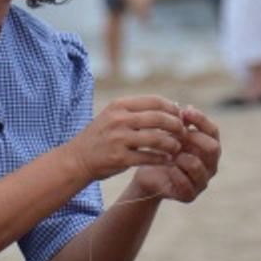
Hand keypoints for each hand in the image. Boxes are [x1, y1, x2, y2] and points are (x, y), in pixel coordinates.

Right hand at [68, 95, 184, 180]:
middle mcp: (119, 119)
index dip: (172, 108)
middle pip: (159, 118)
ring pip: (156, 138)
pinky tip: (168, 160)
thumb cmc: (101, 136)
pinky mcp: (120, 158)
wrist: (77, 159)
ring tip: (177, 147)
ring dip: (172, 143)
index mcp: (119, 105)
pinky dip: (162, 159)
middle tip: (183, 132)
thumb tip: (173, 106)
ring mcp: (119, 139)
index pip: (154, 101)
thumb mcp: (114, 115)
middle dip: (176, 125)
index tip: (180, 116)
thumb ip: (139, 111)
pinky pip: (149, 157)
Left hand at [132, 105, 220, 202]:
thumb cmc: (163, 151)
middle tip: (175, 134)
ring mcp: (202, 182)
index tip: (185, 111)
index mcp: (210, 148)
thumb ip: (181, 124)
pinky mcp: (190, 196)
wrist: (149, 176)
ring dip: (180, 156)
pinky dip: (174, 172)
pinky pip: (185, 183)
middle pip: (213, 148)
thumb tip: (186, 109)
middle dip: (192, 138)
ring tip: (168, 153)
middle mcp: (211, 165)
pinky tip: (165, 166)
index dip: (201, 120)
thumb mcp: (171, 135)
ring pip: (197, 165)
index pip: (213, 132)